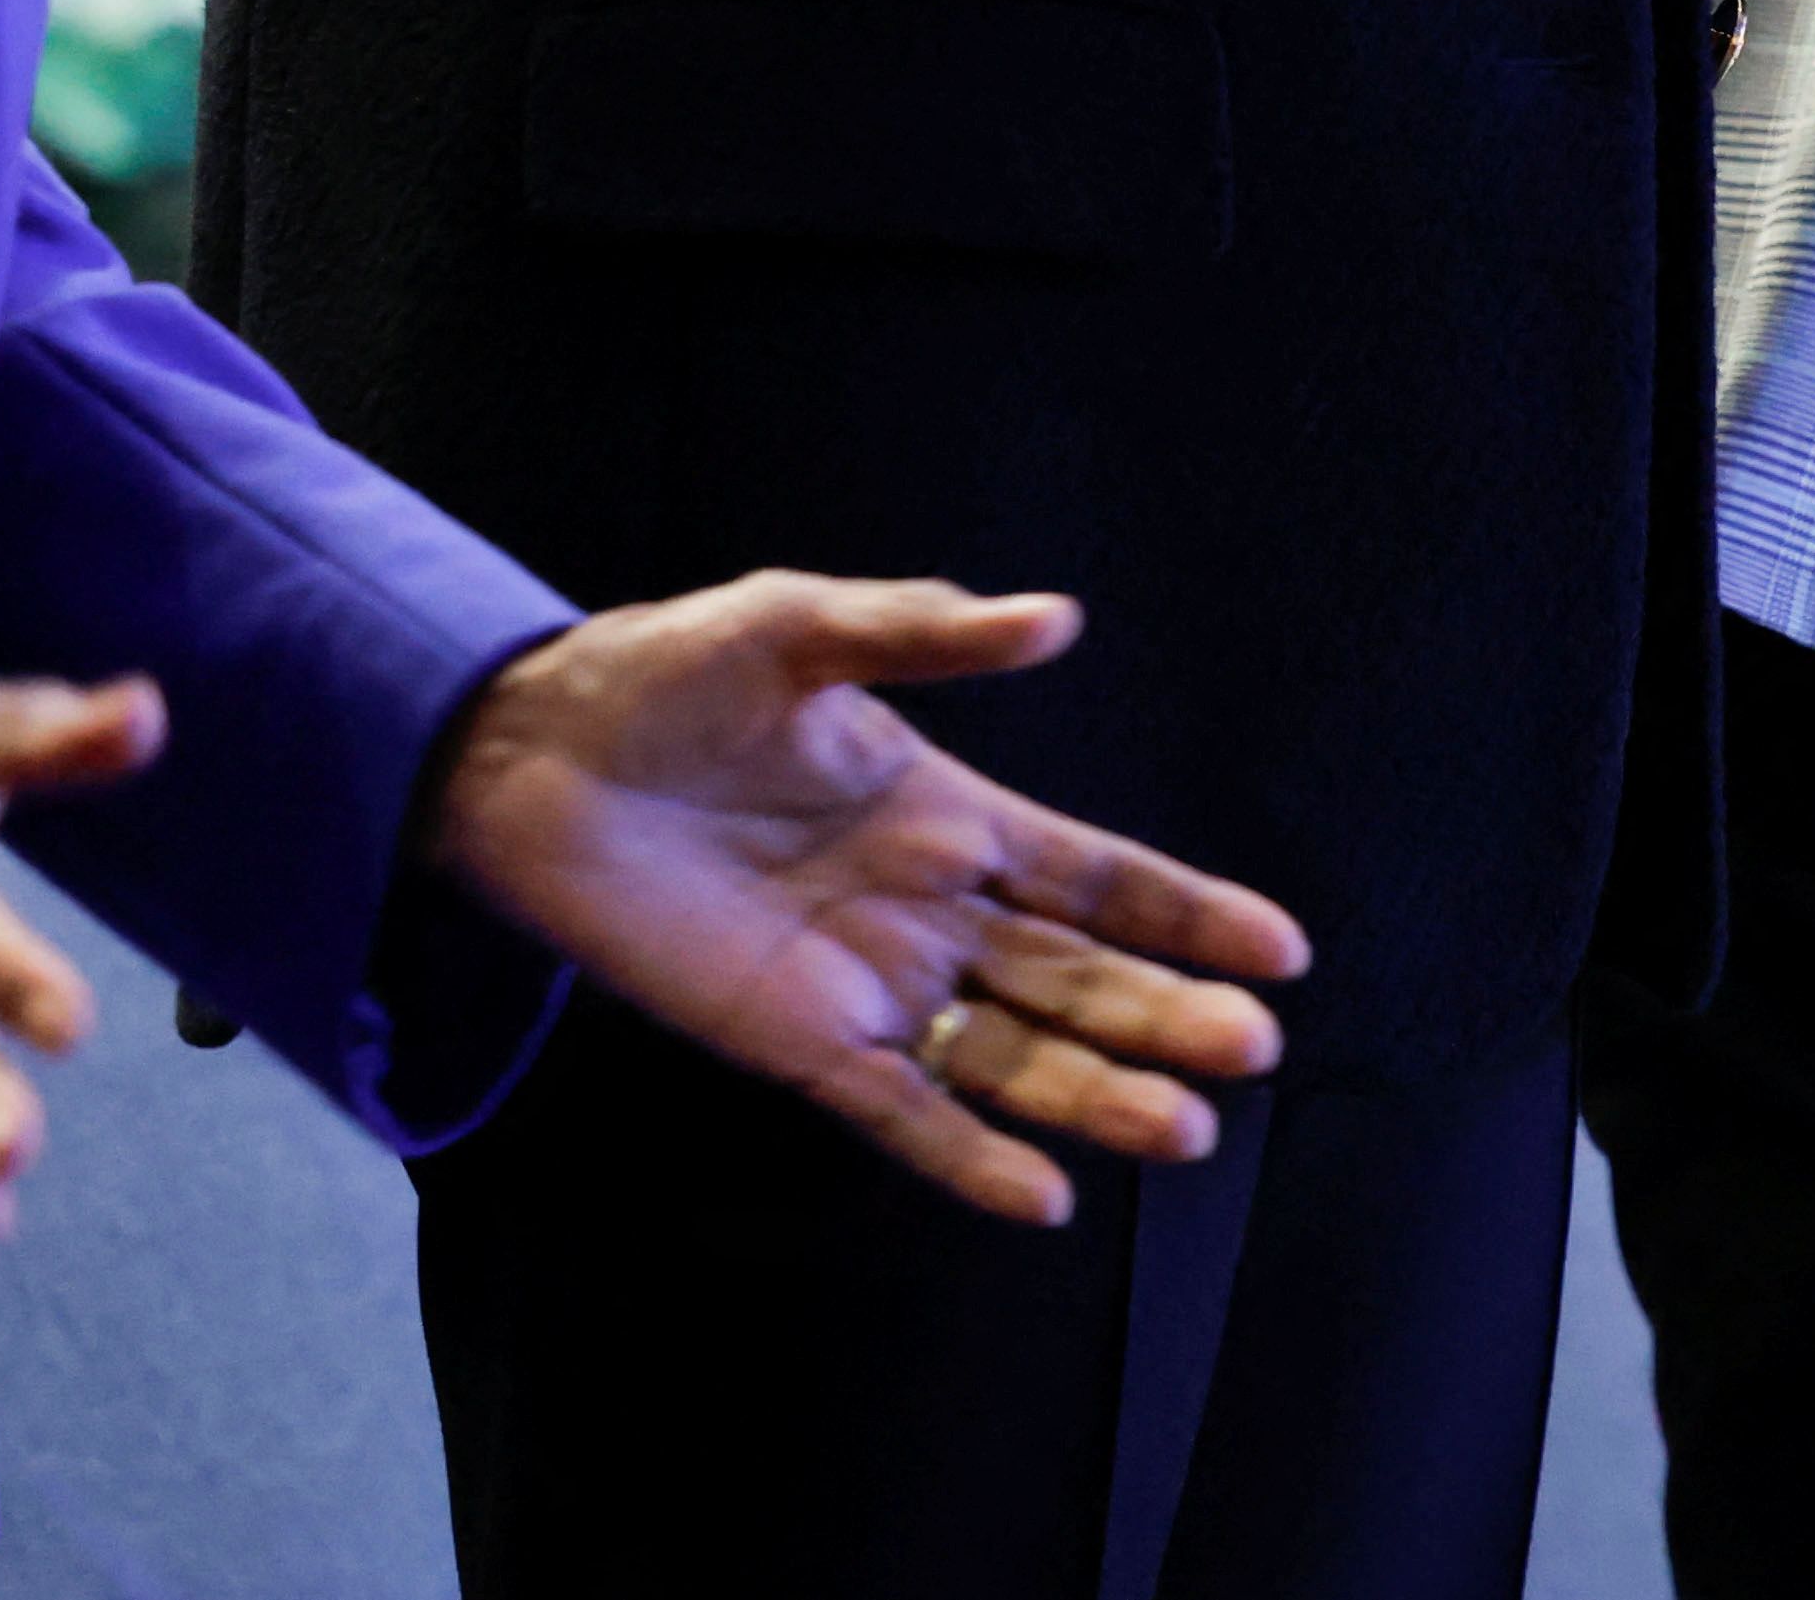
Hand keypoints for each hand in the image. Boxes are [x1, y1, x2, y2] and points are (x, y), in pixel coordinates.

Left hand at [426, 574, 1309, 1231]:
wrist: (532, 753)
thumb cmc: (667, 673)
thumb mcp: (802, 623)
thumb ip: (927, 629)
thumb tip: (1055, 617)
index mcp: (950, 810)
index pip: (1099, 873)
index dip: (1187, 911)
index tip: (1281, 951)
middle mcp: (929, 908)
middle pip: (1078, 977)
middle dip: (1168, 1015)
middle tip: (1254, 1051)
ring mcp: (868, 982)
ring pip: (1011, 1055)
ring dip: (1098, 1098)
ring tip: (1186, 1134)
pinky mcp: (793, 1038)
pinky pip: (898, 1112)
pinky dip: (966, 1157)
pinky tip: (1041, 1196)